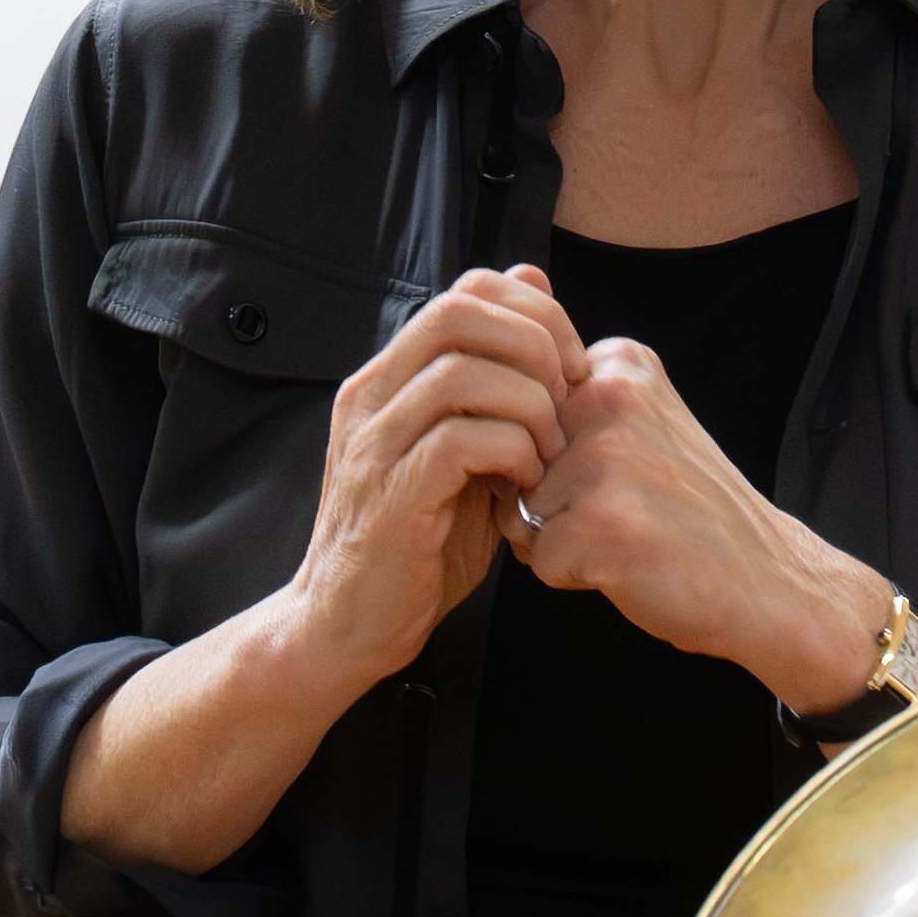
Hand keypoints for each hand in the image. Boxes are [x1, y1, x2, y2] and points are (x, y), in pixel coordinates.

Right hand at [274, 268, 568, 690]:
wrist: (348, 626)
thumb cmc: (417, 543)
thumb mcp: (465, 455)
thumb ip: (497, 387)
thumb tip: (537, 290)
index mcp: (390, 378)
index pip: (464, 292)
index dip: (532, 312)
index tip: (569, 367)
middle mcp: (372, 397)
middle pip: (458, 312)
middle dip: (534, 345)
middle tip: (567, 400)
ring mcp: (374, 445)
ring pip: (461, 373)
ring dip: (528, 406)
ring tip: (549, 451)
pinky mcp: (389, 497)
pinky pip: (459, 442)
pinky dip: (510, 453)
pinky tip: (524, 484)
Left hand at [514, 335, 904, 711]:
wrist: (773, 580)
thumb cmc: (700, 517)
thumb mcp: (643, 428)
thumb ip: (573, 411)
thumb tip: (487, 427)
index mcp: (620, 366)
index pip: (527, 415)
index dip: (559, 463)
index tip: (625, 476)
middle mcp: (610, 397)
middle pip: (515, 462)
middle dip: (548, 501)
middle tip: (628, 513)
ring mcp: (607, 457)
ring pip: (519, 512)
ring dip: (559, 542)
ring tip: (630, 539)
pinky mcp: (601, 520)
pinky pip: (538, 559)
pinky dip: (573, 577)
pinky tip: (630, 565)